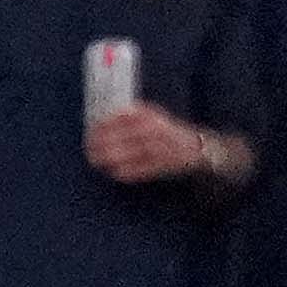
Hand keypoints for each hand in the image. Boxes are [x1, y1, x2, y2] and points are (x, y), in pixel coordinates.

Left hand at [86, 99, 213, 184]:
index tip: (91, 131)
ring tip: (97, 161)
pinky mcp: (162, 165)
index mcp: (150, 115)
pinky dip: (124, 171)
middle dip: (101, 144)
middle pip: (121, 136)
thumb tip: (99, 125)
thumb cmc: (166, 133)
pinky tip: (113, 172)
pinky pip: (139, 169)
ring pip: (128, 153)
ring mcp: (159, 148)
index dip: (103, 125)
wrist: (196, 148)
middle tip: (90, 150)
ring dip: (109, 159)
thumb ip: (129, 119)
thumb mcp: (150, 118)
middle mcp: (154, 129)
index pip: (121, 116)